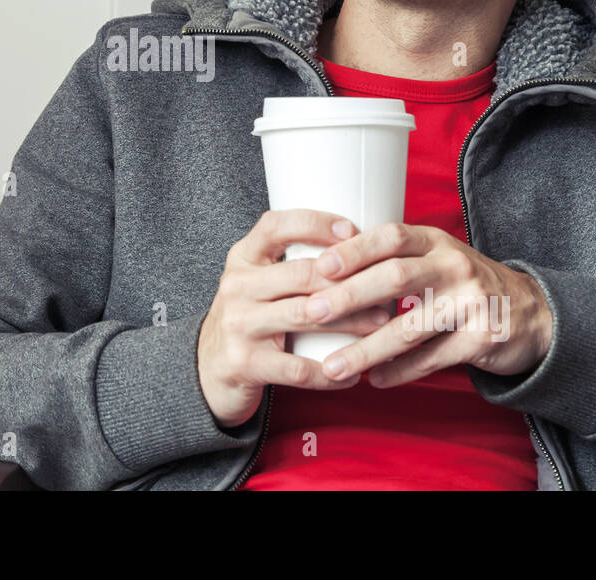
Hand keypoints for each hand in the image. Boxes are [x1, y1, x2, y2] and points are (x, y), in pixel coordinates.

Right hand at [197, 210, 395, 428]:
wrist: (207, 367)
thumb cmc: (249, 316)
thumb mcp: (256, 280)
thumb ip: (291, 262)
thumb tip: (361, 245)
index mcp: (242, 257)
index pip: (276, 225)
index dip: (316, 223)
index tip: (353, 230)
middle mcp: (237, 286)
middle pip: (303, 273)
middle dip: (351, 280)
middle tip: (388, 287)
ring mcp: (238, 324)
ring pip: (307, 317)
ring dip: (353, 322)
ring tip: (382, 324)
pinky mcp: (244, 363)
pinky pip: (298, 368)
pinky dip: (331, 372)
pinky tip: (352, 373)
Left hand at [301, 222, 552, 385]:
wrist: (531, 313)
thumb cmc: (462, 284)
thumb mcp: (435, 259)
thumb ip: (392, 261)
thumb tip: (323, 271)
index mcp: (435, 241)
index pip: (391, 236)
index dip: (355, 249)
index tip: (320, 266)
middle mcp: (454, 266)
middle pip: (395, 277)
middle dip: (349, 296)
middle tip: (312, 313)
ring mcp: (471, 302)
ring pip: (409, 327)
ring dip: (367, 349)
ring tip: (334, 366)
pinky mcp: (482, 338)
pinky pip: (432, 358)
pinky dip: (400, 371)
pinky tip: (374, 379)